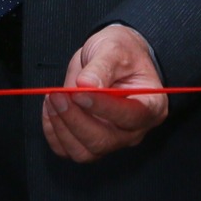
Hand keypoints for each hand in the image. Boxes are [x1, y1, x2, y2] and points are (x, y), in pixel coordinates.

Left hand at [41, 25, 166, 163]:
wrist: (112, 59)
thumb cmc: (121, 53)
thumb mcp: (114, 48)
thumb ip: (102, 67)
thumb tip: (86, 84)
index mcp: (150, 106)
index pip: (130, 116)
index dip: (103, 108)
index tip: (79, 92)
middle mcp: (133, 130)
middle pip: (103, 141)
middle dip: (75, 119)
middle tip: (57, 95)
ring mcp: (112, 140)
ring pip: (84, 152)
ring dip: (62, 128)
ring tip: (52, 98)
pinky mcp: (90, 143)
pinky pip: (67, 150)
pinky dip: (53, 133)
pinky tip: (50, 110)